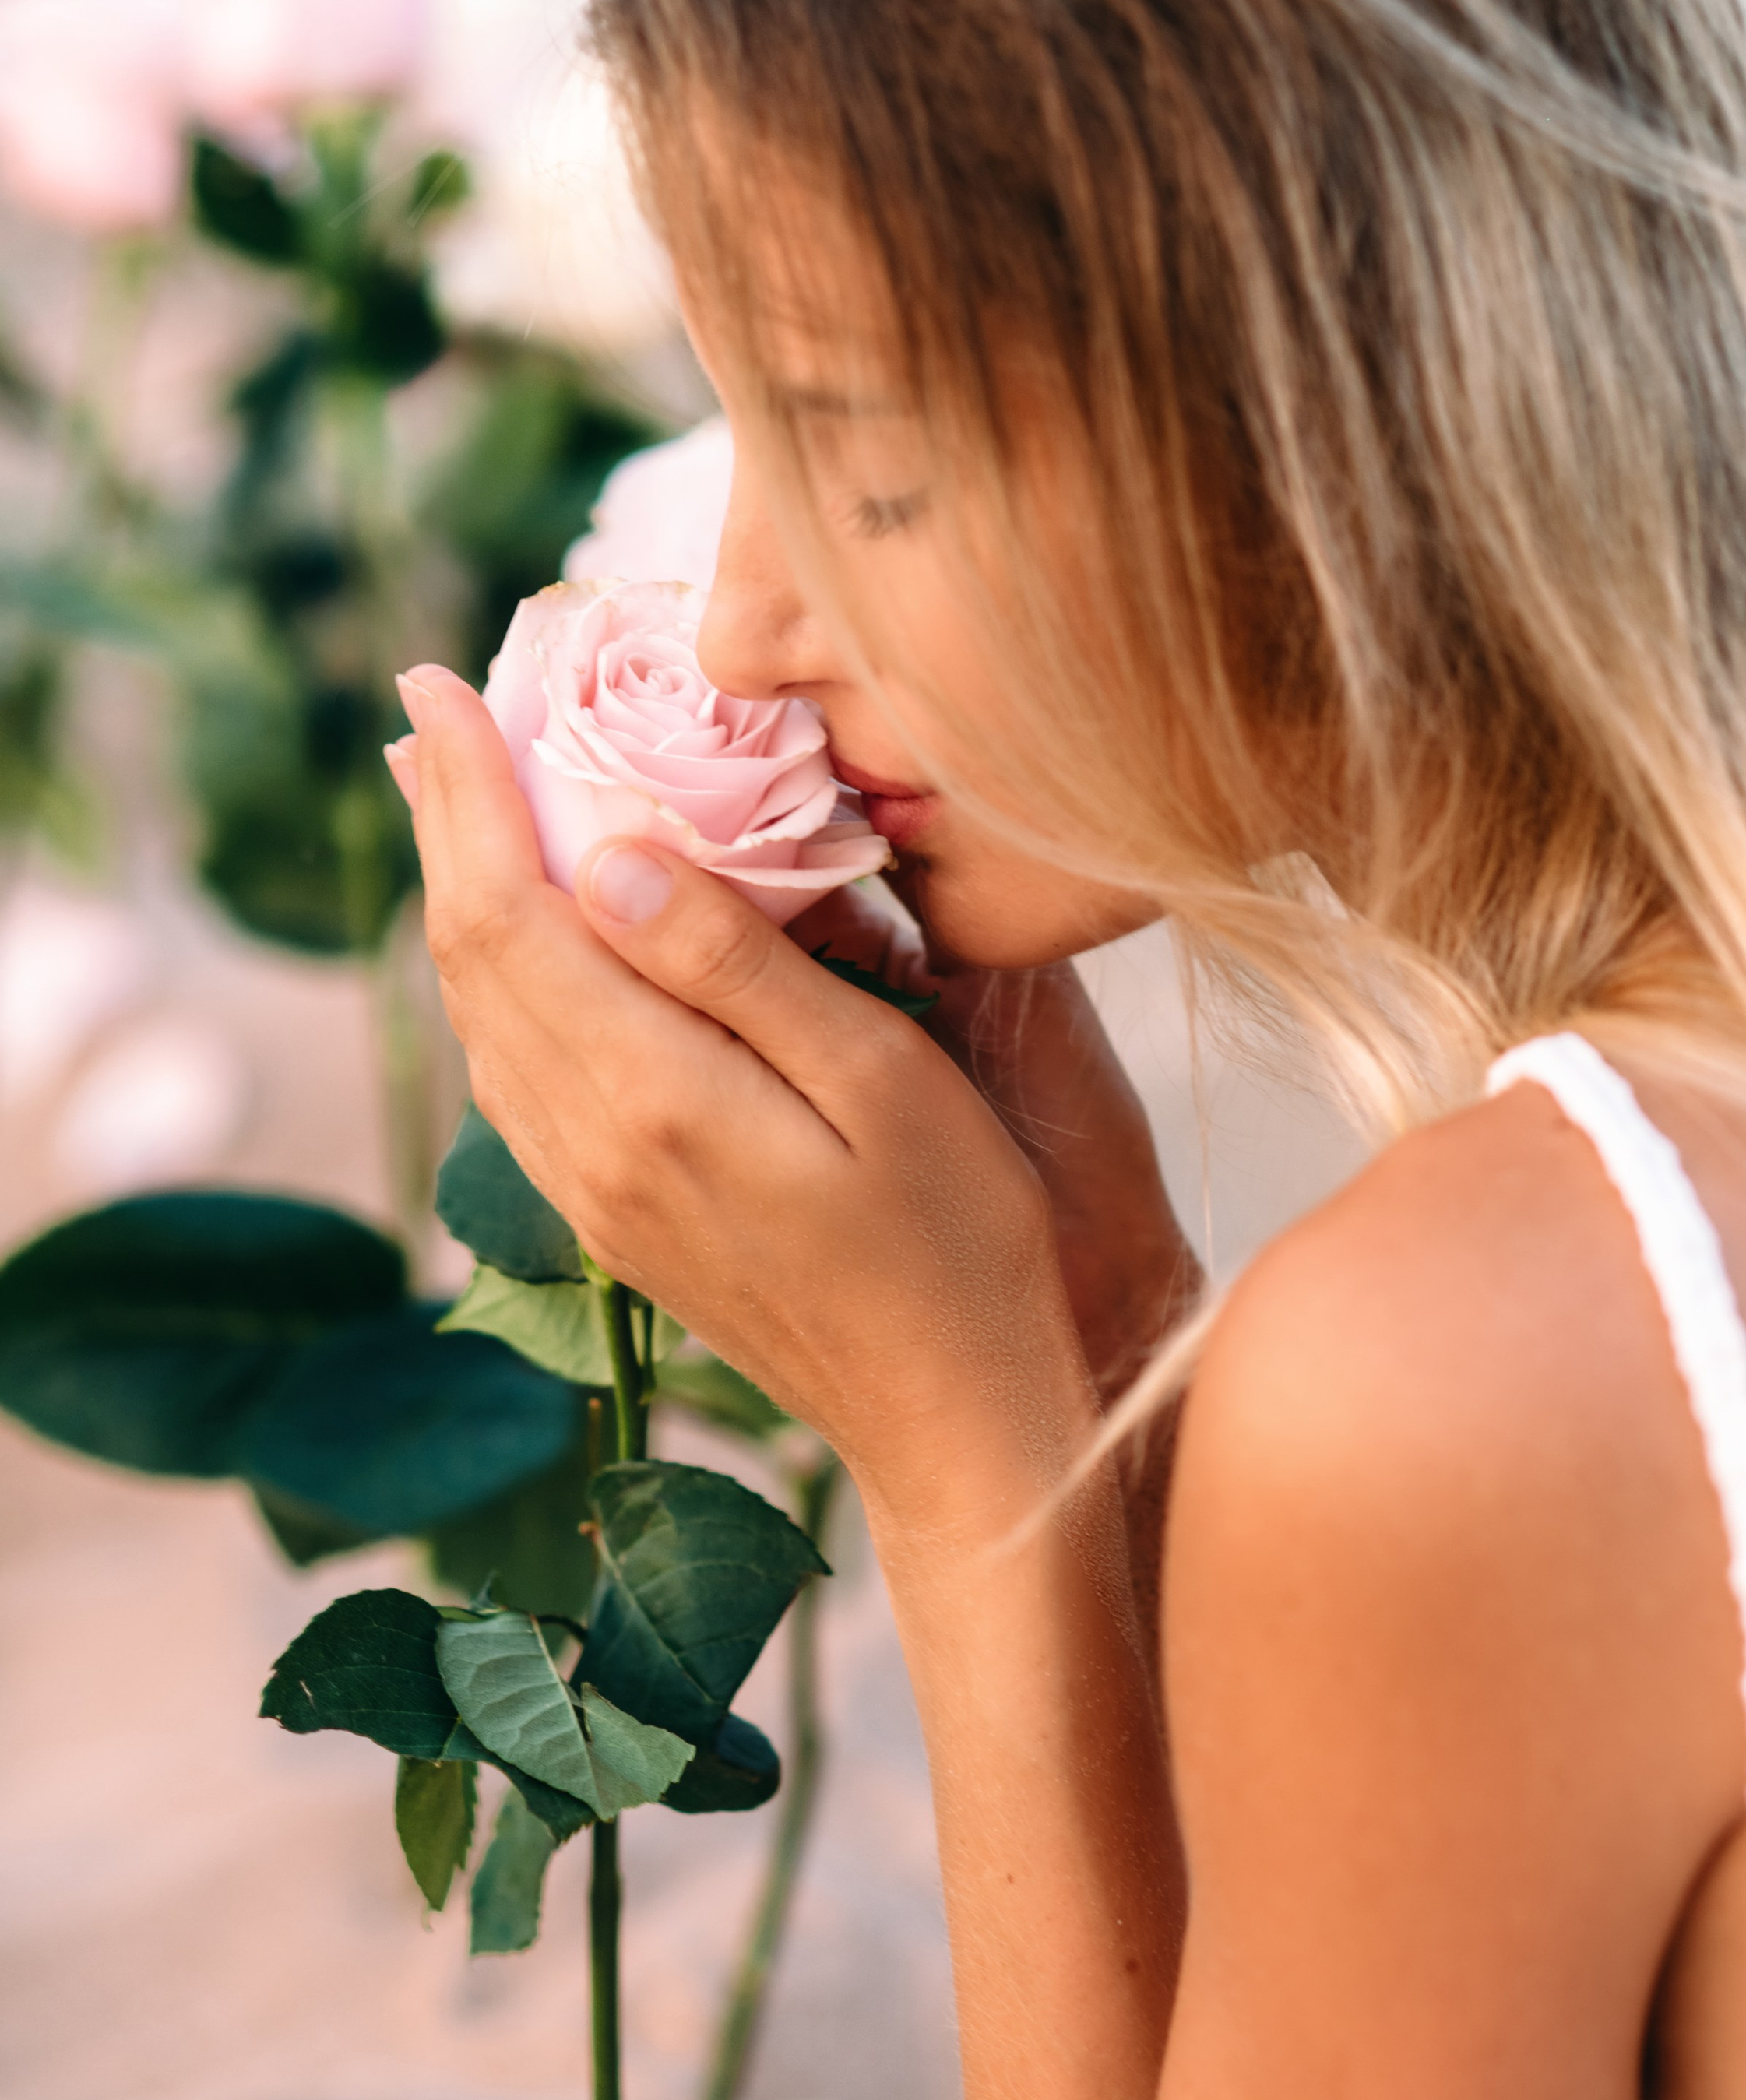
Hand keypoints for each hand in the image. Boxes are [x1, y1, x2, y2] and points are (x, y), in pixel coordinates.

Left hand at [397, 665, 1094, 1526]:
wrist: (952, 1416)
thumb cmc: (956, 1235)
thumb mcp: (877, 1079)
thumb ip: (736, 969)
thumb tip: (611, 856)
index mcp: (649, 1097)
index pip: (508, 910)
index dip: (463, 788)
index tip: (434, 683)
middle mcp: (588, 1148)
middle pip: (471, 954)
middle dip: (444, 817)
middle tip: (435, 707)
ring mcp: (591, 1193)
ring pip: (481, 1015)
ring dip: (462, 890)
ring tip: (462, 790)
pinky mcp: (613, 1217)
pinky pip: (516, 1070)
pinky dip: (499, 971)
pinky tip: (528, 930)